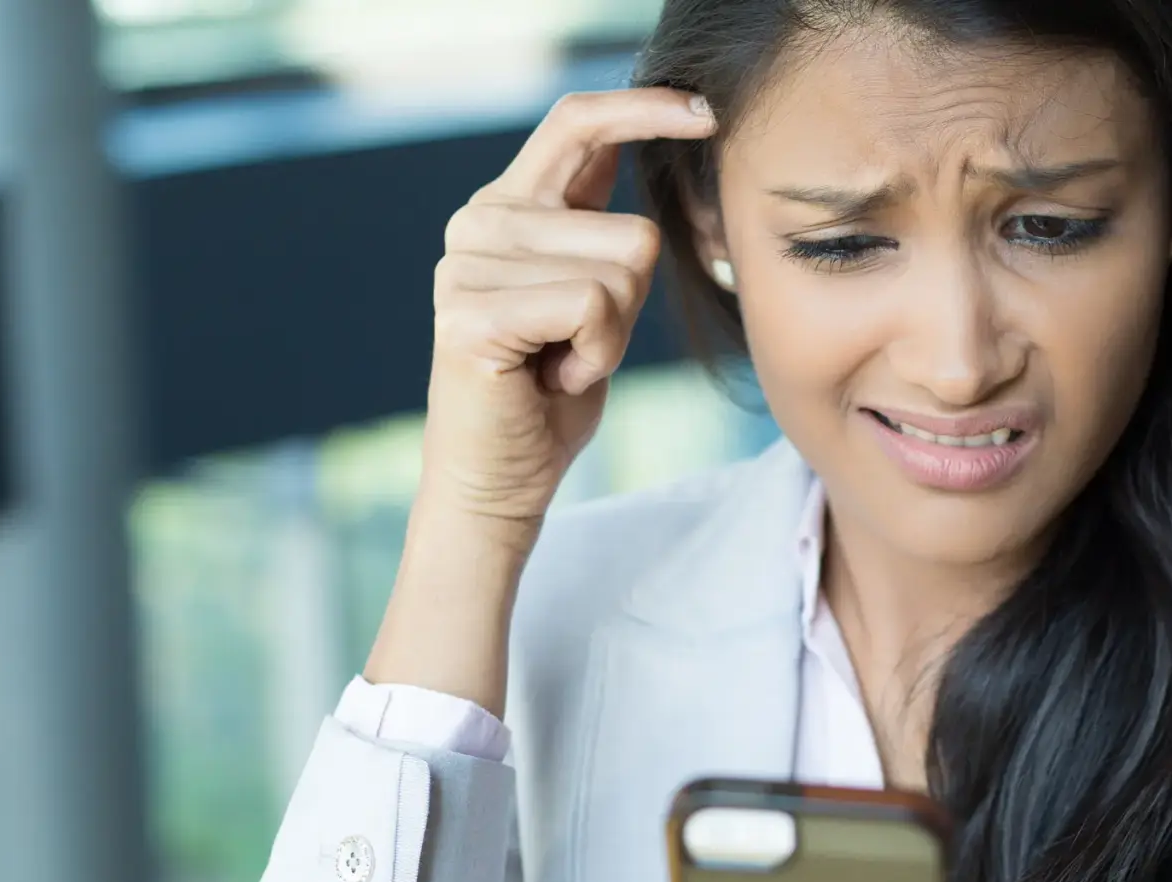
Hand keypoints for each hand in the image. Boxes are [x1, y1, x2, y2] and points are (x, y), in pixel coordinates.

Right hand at [362, 87, 712, 706]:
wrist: (497, 483)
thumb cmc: (550, 398)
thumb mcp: (593, 298)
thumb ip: (605, 232)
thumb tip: (660, 160)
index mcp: (509, 208)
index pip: (577, 123)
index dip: (644, 109)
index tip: (704, 113)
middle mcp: (480, 221)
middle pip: (631, 229)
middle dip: (631, 305)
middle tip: (576, 349)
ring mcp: (467, 263)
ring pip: (620, 269)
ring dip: (611, 336)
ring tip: (559, 364)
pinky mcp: (473, 310)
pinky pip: (593, 306)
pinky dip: (595, 356)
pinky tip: (551, 379)